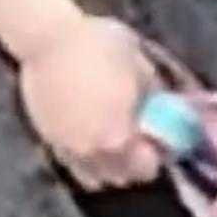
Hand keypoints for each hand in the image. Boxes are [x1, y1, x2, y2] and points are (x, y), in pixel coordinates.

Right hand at [17, 11, 159, 189]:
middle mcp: (94, 151)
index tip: (158, 141)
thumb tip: (170, 111)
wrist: (45, 38)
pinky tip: (89, 137)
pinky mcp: (48, 140)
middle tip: (137, 142)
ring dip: (108, 167)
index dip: (156, 156)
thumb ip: (156, 97)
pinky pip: (73, 165)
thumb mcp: (141, 66)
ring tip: (112, 142)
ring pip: (94, 176)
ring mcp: (68, 149)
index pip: (147, 169)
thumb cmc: (98, 46)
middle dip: (133, 164)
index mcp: (120, 137)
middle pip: (121, 177)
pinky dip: (85, 159)